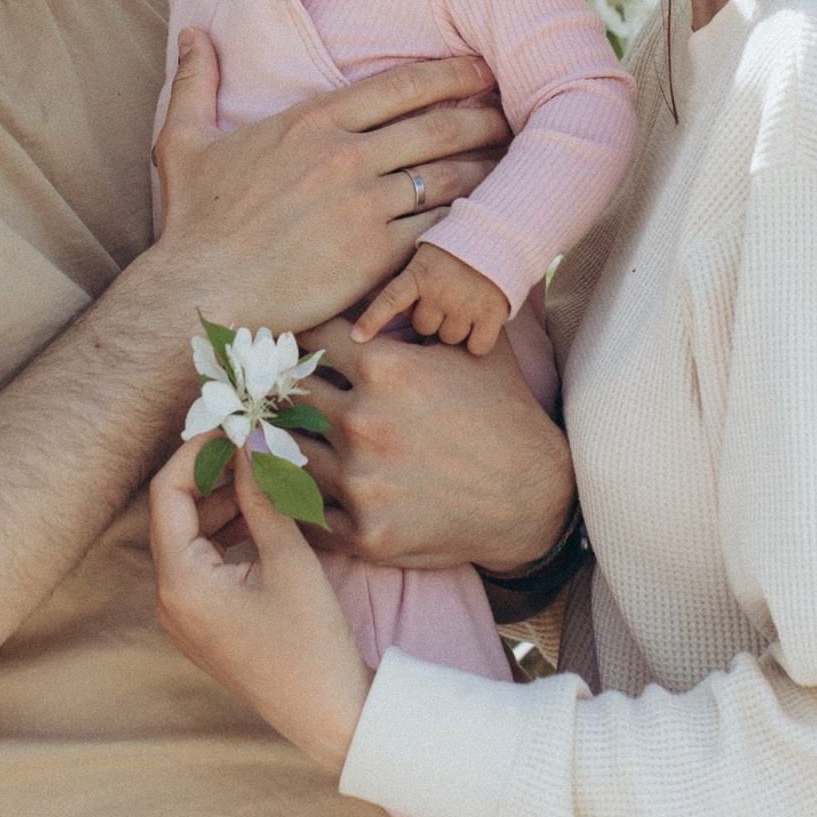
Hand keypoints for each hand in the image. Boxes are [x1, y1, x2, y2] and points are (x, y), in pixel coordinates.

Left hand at [148, 434, 372, 773]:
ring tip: (268, 474)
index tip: (234, 427)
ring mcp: (186, 615)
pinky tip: (266, 514)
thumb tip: (250, 443)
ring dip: (225, 502)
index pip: (166, 493)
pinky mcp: (206, 623)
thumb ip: (263, 496)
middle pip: (175, 513)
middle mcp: (170, 600)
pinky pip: (205, 562)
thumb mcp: (289, 560)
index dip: (197, 452)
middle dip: (214, 474)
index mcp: (179, 583)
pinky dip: (230, 532)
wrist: (330, 716)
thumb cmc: (311, 644)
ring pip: (192, 536)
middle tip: (256, 444)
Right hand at [154, 35, 506, 337]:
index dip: (450, 73)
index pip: (400, 84)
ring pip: (449, 175)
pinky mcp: (378, 255)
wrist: (201, 294)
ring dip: (488, 165)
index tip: (480, 69)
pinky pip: (440, 228)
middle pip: (438, 124)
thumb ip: (194, 82)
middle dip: (484, 114)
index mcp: (312, 121)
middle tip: (513, 111)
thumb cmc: (193, 225)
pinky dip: (470, 220)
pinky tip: (489, 218)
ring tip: (517, 161)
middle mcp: (346, 155)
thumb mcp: (183, 141)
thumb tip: (190, 32)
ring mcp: (365, 205)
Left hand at [294, 321, 573, 577]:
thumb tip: (388, 284)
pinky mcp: (363, 532)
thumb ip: (421, 318)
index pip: (311, 341)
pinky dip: (302, 499)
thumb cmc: (502, 416)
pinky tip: (305, 489)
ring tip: (290, 441)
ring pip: (289, 452)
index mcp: (383, 368)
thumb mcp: (470, 351)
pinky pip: (306, 512)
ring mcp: (360, 481)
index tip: (300, 355)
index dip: (304, 345)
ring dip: (289, 445)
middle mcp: (363, 421)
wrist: (533, 496)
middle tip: (283, 398)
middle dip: (289, 394)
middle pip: (291, 396)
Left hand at [352, 244, 510, 358]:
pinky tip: (481, 326)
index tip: (357, 338)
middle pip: (424, 326)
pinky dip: (477, 341)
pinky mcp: (492, 315)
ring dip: (455, 328)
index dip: (372, 320)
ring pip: (449, 337)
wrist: (504, 231)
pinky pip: (477, 346)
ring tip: (466, 306)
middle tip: (447, 301)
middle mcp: (440, 292)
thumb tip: (402, 311)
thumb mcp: (428, 252)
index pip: (390, 300)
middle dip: (433, 318)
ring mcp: (466, 305)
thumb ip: (412, 278)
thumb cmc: (463, 242)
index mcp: (420, 273)